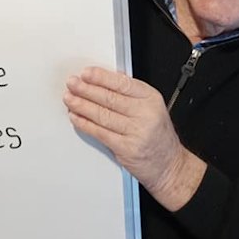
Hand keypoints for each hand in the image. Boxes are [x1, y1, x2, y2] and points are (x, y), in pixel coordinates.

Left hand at [63, 67, 205, 210]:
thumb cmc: (158, 135)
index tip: (86, 73)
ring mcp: (135, 132)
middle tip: (72, 83)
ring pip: (102, 115)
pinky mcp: (126, 148)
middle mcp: (145, 114)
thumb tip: (106, 78)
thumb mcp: (152, 107)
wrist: (169, 165)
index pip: (122, 84)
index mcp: (150, 98)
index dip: (101, 77)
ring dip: (81, 105)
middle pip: (109, 98)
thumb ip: (131, 93)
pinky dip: (85, 124)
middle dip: (86, 89)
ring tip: (69, 98)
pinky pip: (100, 132)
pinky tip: (76, 117)